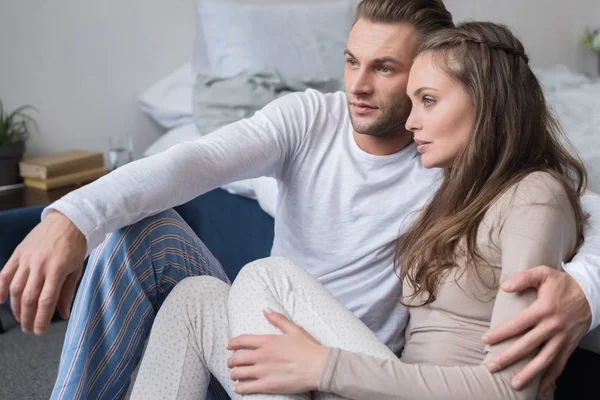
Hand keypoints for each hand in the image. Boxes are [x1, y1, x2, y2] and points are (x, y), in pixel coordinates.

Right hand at [0, 211, 86, 335]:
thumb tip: (64, 315)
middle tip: (29, 329)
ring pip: (15, 289)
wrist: (67, 220)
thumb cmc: (75, 246)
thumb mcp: (76, 270)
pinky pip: (5, 273)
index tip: (39, 331)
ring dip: (16, 307)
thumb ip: (67, 293)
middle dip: (28, 318)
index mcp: (56, 270)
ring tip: (21, 319)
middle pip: (29, 298)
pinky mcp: (18, 253)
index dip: (41, 319)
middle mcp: (39, 266)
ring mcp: (26, 259)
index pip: (45, 301)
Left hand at [227, 308, 329, 394]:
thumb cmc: (308, 348)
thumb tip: (265, 310)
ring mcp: (263, 371)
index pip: (241, 340)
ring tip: (235, 375)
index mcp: (267, 341)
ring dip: (233, 374)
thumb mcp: (294, 329)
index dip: (232, 343)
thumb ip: (278, 319)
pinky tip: (239, 388)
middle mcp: (262, 355)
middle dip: (231, 361)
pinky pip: (246, 388)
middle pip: (236, 358)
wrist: (319, 367)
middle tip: (232, 363)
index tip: (229, 346)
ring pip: (238, 373)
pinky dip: (239, 388)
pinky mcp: (267, 386)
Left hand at [483, 266, 590, 392]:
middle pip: (528, 346)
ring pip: (544, 360)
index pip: (517, 324)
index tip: (485, 340)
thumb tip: (504, 287)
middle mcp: (553, 327)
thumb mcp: (543, 273)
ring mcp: (562, 339)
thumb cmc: (562, 284)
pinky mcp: (570, 346)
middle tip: (493, 367)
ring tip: (514, 384)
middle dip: (509, 358)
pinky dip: (550, 378)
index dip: (500, 333)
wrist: (591, 293)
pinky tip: (539, 388)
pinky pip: (560, 365)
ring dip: (529, 374)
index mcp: (543, 309)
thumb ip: (523, 278)